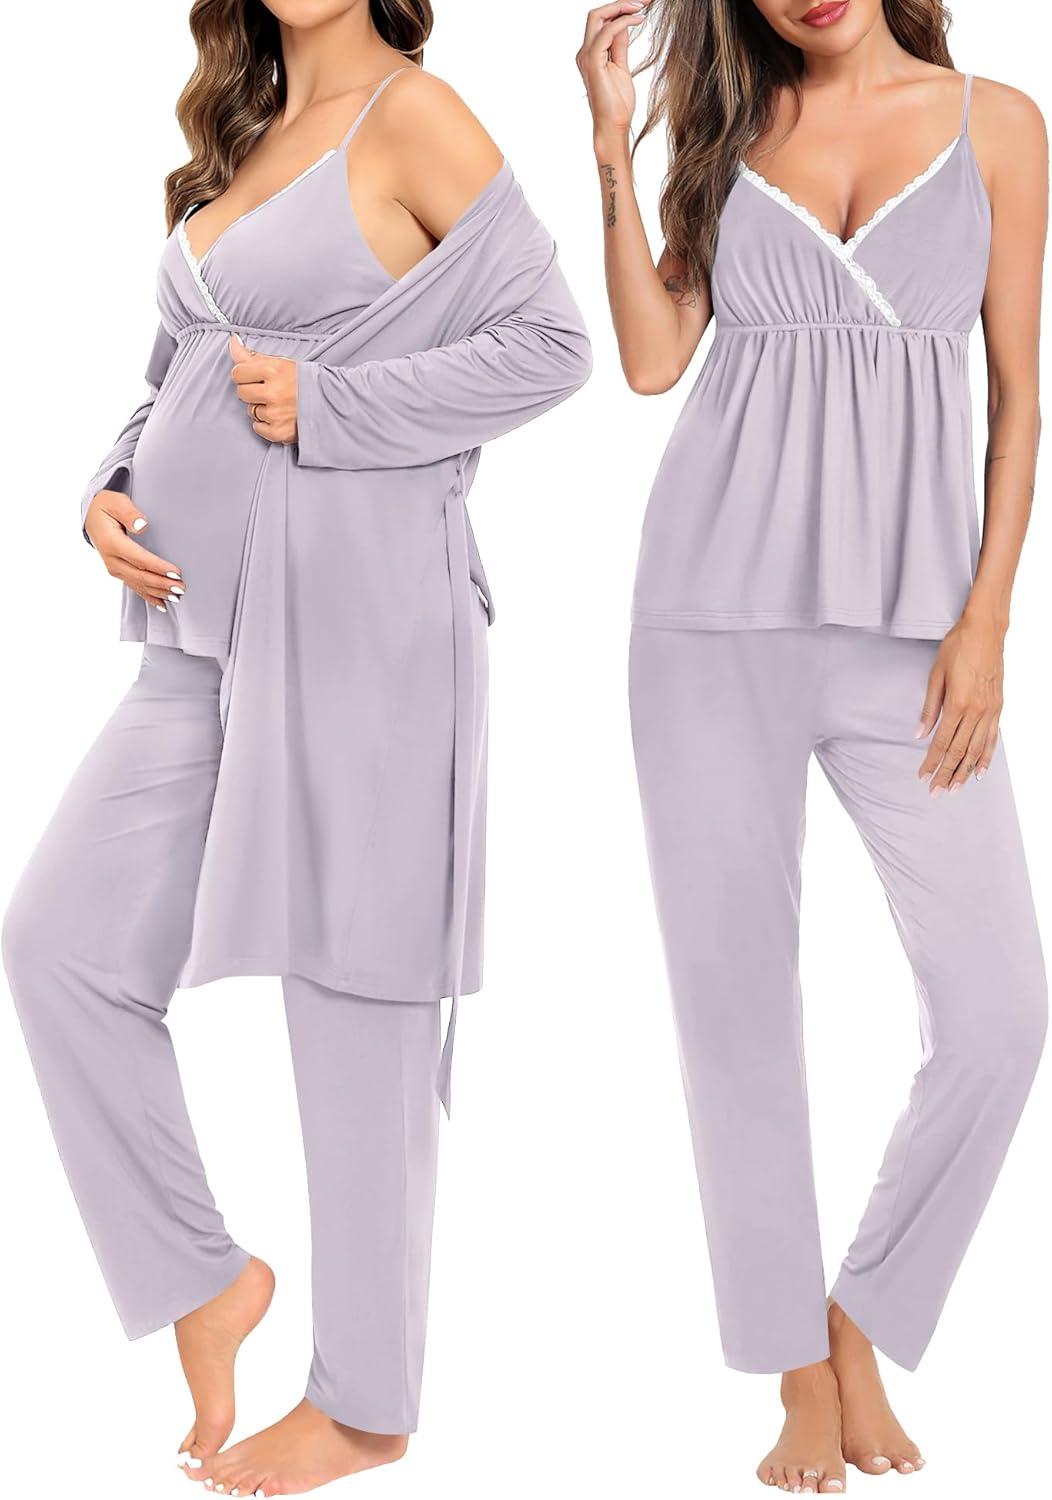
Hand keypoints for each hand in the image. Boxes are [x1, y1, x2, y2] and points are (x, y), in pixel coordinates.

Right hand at [84, 490, 184, 611]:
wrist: (91, 515)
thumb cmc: (107, 507)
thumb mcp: (116, 502)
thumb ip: (130, 513)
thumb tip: (142, 526)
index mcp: (111, 543)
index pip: (138, 558)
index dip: (157, 567)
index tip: (175, 573)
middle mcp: (111, 559)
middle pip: (140, 575)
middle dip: (161, 584)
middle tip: (181, 588)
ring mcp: (114, 568)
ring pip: (138, 584)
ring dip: (158, 592)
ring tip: (176, 597)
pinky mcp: (118, 571)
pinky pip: (134, 587)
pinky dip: (148, 596)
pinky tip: (161, 605)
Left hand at [229, 334, 297, 443]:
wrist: (332, 403)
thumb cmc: (305, 381)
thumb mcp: (281, 363)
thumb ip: (253, 356)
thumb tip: (232, 342)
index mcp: (273, 370)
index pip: (238, 373)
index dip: (245, 375)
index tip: (256, 377)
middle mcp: (273, 392)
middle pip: (242, 393)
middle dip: (252, 391)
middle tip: (269, 391)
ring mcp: (275, 414)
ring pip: (251, 411)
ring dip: (261, 408)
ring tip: (279, 404)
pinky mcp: (278, 431)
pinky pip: (258, 427)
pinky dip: (266, 424)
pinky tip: (279, 417)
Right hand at [577, 3, 648, 149]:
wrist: (613, 125)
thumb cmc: (617, 103)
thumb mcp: (621, 66)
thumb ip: (619, 45)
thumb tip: (625, 24)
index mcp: (591, 53)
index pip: (601, 21)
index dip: (620, 8)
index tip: (641, 5)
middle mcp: (585, 52)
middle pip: (597, 14)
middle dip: (620, 3)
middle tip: (644, 1)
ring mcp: (587, 57)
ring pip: (598, 17)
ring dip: (621, 8)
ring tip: (642, 6)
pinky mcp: (593, 63)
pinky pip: (606, 33)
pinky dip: (623, 22)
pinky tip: (639, 20)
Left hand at [917, 613, 1005, 794]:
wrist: (985, 631)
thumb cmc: (957, 648)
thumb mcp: (936, 675)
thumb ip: (929, 708)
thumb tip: (920, 734)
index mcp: (958, 703)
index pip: (941, 742)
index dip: (931, 762)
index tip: (923, 776)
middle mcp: (977, 711)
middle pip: (959, 751)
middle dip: (946, 774)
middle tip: (936, 793)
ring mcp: (990, 710)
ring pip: (977, 749)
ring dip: (965, 771)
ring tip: (955, 788)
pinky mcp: (998, 707)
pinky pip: (993, 738)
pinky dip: (986, 757)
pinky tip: (979, 771)